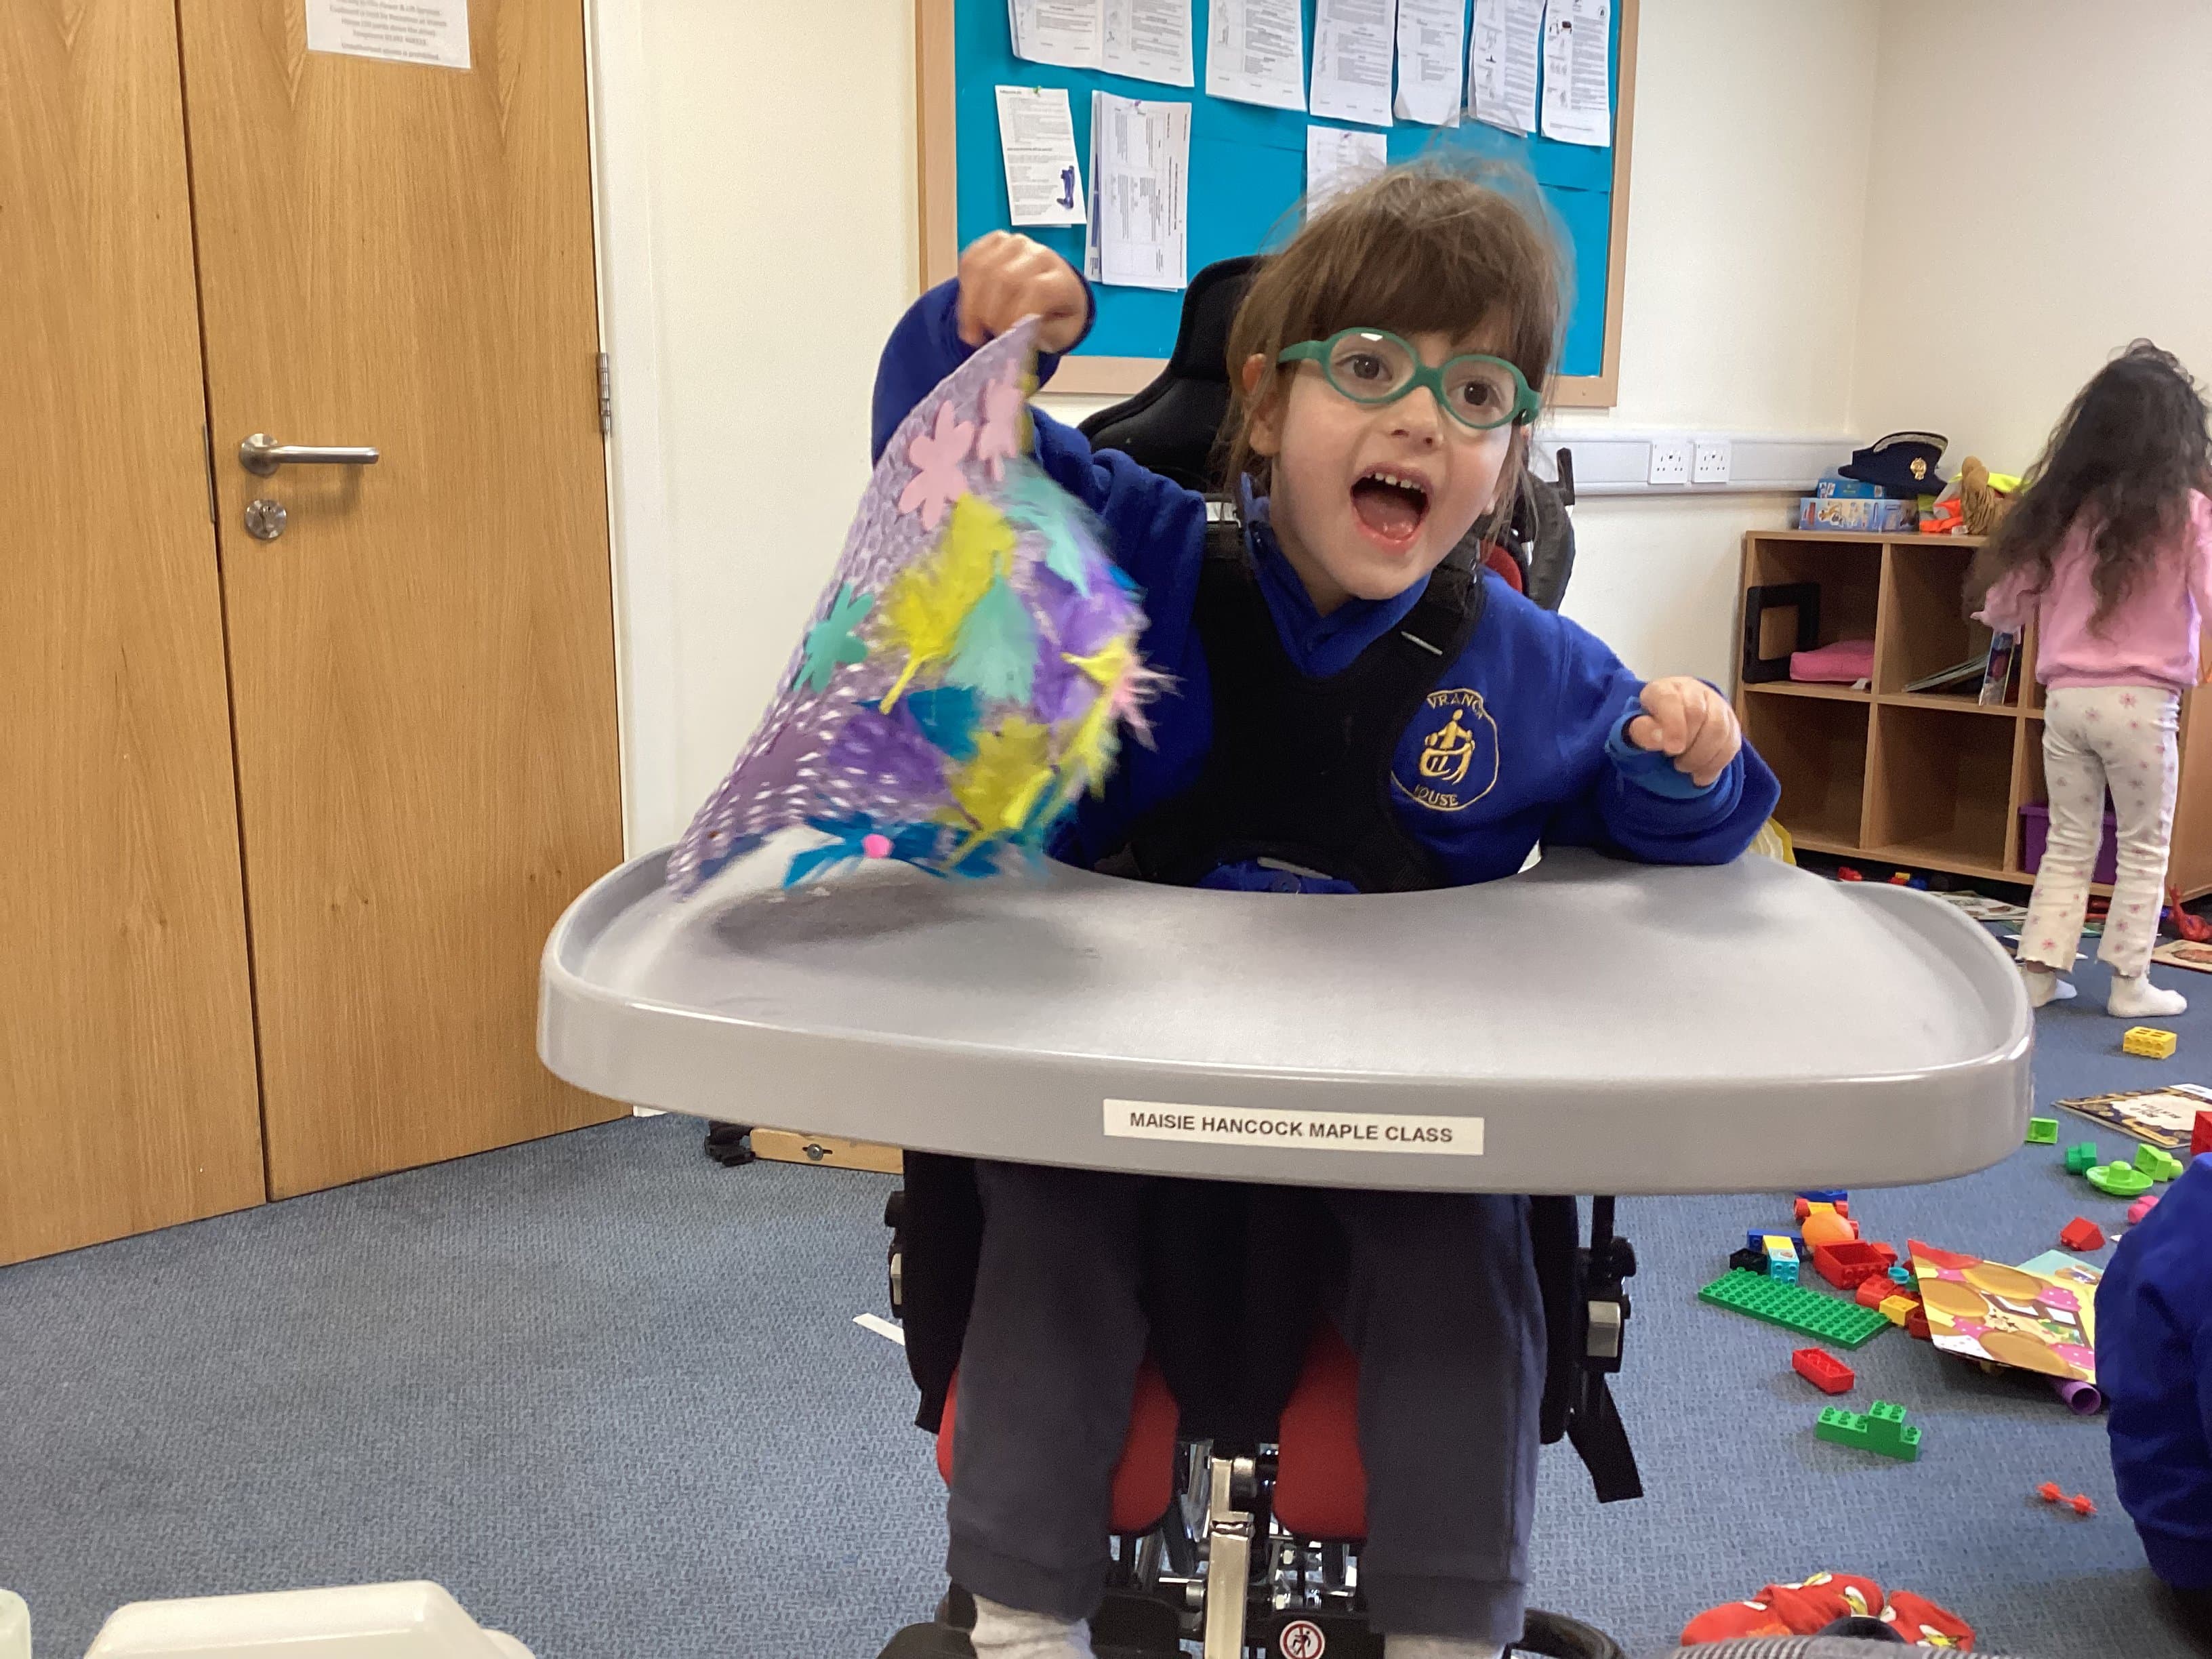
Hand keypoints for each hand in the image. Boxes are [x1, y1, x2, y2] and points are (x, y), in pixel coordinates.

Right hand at [957, 232, 1087, 353]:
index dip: (1014, 314)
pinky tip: (970, 307)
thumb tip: (1014, 340)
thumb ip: (1038, 335)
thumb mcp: (1059, 335)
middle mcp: (1039, 255)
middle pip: (1005, 278)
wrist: (1054, 292)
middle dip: (989, 313)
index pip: (1035, 289)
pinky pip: (970, 260)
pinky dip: (964, 288)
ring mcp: (1016, 245)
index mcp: (1061, 279)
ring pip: (983, 269)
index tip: (1004, 336)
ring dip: (971, 304)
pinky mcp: (995, 241)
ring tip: (972, 329)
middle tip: (983, 336)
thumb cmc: (1056, 317)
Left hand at [1627, 678, 1741, 787]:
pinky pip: (1732, 743)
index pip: (1671, 700)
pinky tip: (1701, 775)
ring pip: (1719, 729)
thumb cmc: (1652, 727)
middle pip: (1698, 715)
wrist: (1671, 724)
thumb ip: (1644, 732)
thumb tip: (1658, 738)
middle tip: (1676, 764)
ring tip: (1687, 768)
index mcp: (1665, 689)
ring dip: (1702, 757)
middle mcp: (1693, 691)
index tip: (1672, 749)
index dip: (1673, 726)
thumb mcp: (1639, 729)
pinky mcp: (1731, 722)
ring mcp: (1716, 704)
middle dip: (1687, 746)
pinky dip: (1717, 764)